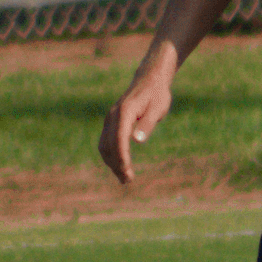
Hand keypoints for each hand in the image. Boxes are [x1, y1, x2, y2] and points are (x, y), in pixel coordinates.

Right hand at [100, 59, 173, 183]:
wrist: (149, 81)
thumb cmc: (156, 95)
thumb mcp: (157, 108)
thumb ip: (147, 124)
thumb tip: (137, 140)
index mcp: (124, 112)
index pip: (119, 137)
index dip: (121, 155)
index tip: (127, 170)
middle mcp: (113, 116)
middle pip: (108, 144)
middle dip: (116, 164)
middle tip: (128, 180)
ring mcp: (110, 119)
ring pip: (104, 145)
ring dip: (112, 163)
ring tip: (124, 179)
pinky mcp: (111, 122)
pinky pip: (106, 142)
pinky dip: (111, 156)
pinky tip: (120, 167)